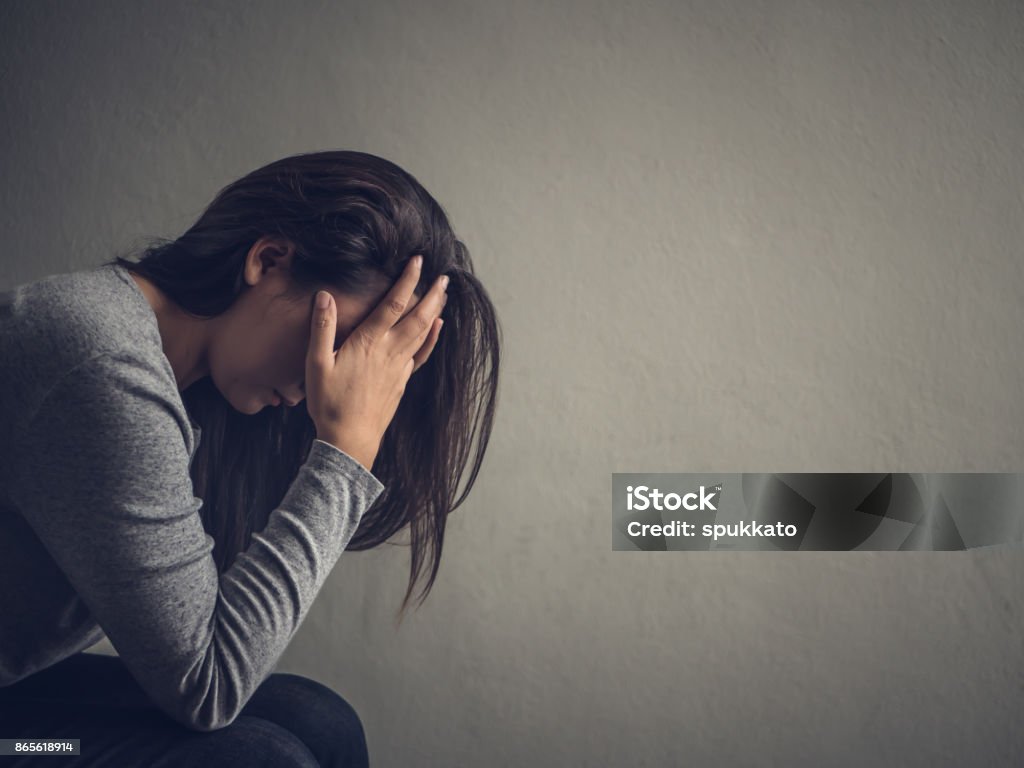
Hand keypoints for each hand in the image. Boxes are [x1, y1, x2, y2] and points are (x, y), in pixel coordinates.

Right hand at [304, 256, 447, 468]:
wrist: (350, 439)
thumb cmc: (329, 403)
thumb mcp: (317, 364)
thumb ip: (322, 328)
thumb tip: (324, 296)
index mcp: (369, 343)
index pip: (393, 303)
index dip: (407, 280)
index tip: (418, 261)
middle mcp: (389, 351)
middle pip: (417, 316)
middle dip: (432, 294)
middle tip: (444, 276)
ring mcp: (399, 367)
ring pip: (422, 333)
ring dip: (435, 311)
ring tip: (444, 294)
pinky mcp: (401, 381)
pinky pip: (421, 354)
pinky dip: (431, 338)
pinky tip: (437, 328)